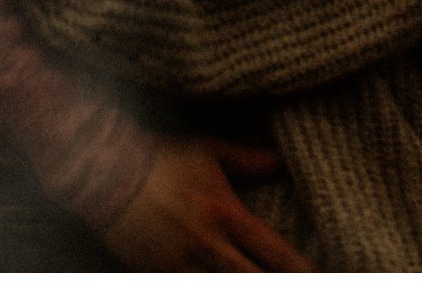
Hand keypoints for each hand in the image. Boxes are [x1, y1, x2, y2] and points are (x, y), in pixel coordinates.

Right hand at [97, 136, 311, 271]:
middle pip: (254, 281)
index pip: (276, 254)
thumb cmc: (159, 157)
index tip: (316, 276)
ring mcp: (183, 264)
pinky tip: (214, 281)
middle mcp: (209, 246)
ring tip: (253, 281)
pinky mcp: (159, 273)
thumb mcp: (208, 151)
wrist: (105, 170)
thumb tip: (280, 160)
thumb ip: (247, 160)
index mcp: (227, 215)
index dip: (300, 271)